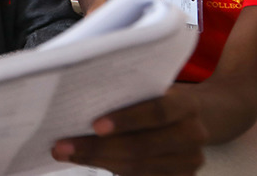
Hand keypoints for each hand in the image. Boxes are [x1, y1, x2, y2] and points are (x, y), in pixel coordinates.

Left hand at [51, 85, 207, 175]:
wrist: (185, 120)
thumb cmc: (155, 99)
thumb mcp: (149, 89)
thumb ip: (128, 93)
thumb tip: (79, 101)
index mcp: (187, 105)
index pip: (158, 112)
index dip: (127, 120)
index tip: (95, 125)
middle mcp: (193, 135)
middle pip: (142, 147)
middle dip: (97, 148)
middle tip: (63, 146)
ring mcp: (189, 162)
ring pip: (137, 167)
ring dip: (96, 161)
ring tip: (65, 153)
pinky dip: (109, 168)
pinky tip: (84, 160)